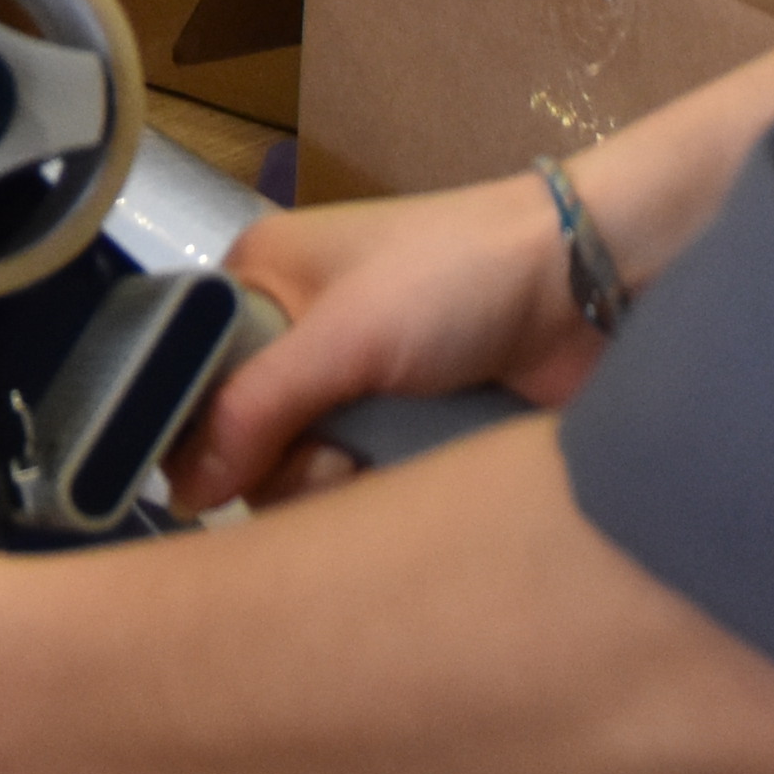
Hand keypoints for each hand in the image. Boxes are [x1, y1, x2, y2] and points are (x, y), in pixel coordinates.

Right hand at [162, 176, 601, 511]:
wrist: (593, 282)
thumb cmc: (459, 277)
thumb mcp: (344, 334)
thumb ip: (255, 411)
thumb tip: (180, 497)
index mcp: (261, 276)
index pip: (185, 370)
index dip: (199, 429)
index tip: (224, 474)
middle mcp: (295, 331)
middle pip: (241, 436)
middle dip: (280, 463)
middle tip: (333, 454)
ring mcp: (352, 383)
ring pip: (296, 471)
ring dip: (331, 483)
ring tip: (378, 460)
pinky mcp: (402, 426)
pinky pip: (355, 484)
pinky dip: (373, 491)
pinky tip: (406, 478)